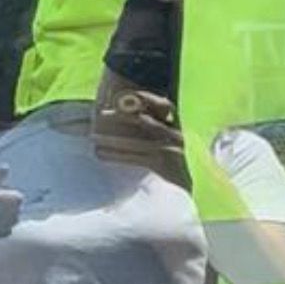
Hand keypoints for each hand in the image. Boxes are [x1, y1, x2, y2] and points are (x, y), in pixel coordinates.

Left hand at [93, 71, 188, 187]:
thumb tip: (123, 108)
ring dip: (113, 139)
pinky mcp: (164, 166)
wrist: (191, 188)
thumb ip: (152, 124)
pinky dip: (117, 155)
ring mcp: (171, 150)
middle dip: (121, 116)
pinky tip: (102, 154)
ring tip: (94, 138)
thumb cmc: (173, 159)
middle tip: (100, 115)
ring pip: (137, 141)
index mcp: (176, 123)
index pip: (163, 105)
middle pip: (145, 121)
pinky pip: (136, 158)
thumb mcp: (168, 138)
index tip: (120, 95)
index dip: (143, 98)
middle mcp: (175, 134)